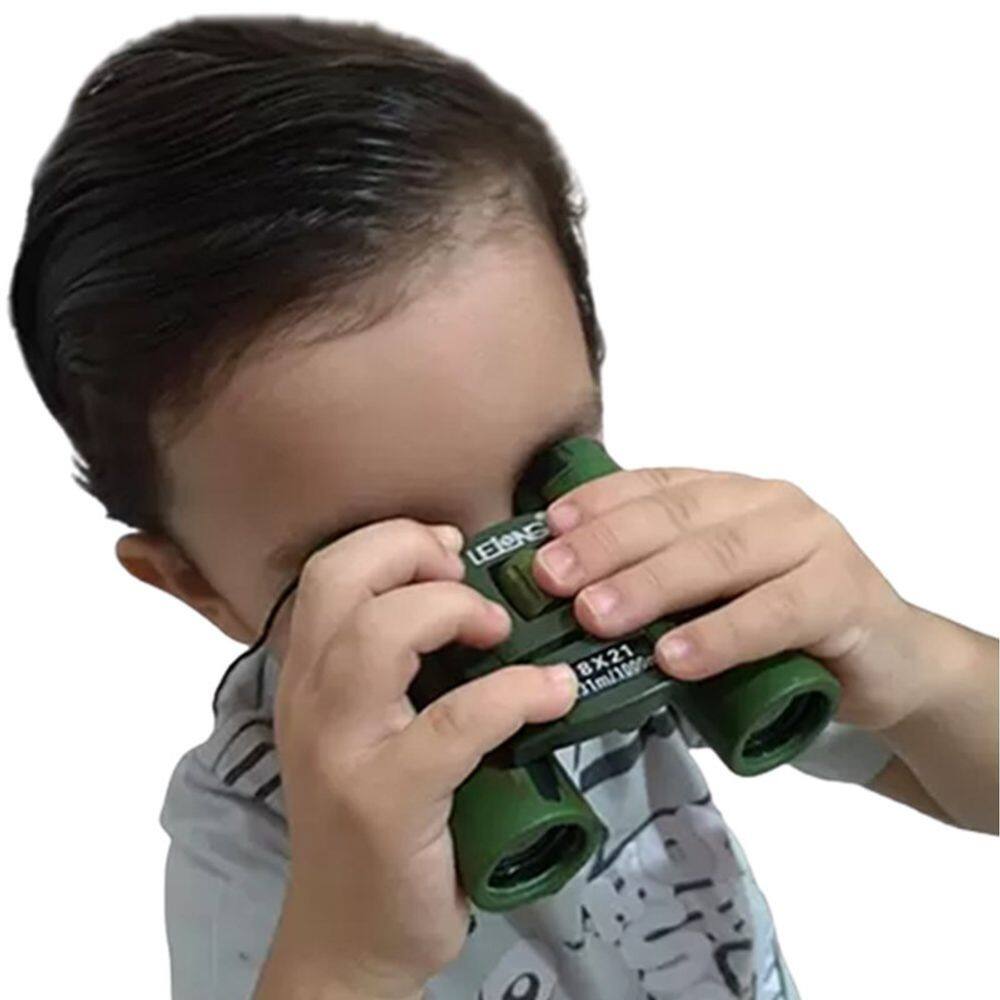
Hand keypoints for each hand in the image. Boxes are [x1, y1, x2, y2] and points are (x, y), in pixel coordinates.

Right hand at [255, 519, 577, 999]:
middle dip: (412, 551)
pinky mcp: (386, 800)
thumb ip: (400, 670)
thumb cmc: (374, 824)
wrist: (350, 937)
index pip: (328, 570)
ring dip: (452, 611)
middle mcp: (310, 701)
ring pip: (380, 637)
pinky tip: (552, 692)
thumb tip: (479, 604)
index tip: (450, 550)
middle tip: (465, 574)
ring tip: (498, 630)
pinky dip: (514, 692)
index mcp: (309, 677)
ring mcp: (343, 750)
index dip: (393, 539)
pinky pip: (455, 722)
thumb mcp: (368, 732)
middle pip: (340, 581)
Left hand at [529, 465, 936, 731]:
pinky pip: (776, 611)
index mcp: (731, 494)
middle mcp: (769, 504)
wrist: (887, 661)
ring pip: (719, 556)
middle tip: (551, 578)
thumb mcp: (710, 598)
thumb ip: (658, 586)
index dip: (598, 503)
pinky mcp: (845, 593)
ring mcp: (812, 541)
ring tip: (595, 615)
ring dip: (650, 585)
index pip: (655, 484)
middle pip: (677, 516)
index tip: (547, 529)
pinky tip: (676, 657)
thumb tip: (564, 603)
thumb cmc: (781, 627)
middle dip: (607, 545)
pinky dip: (721, 634)